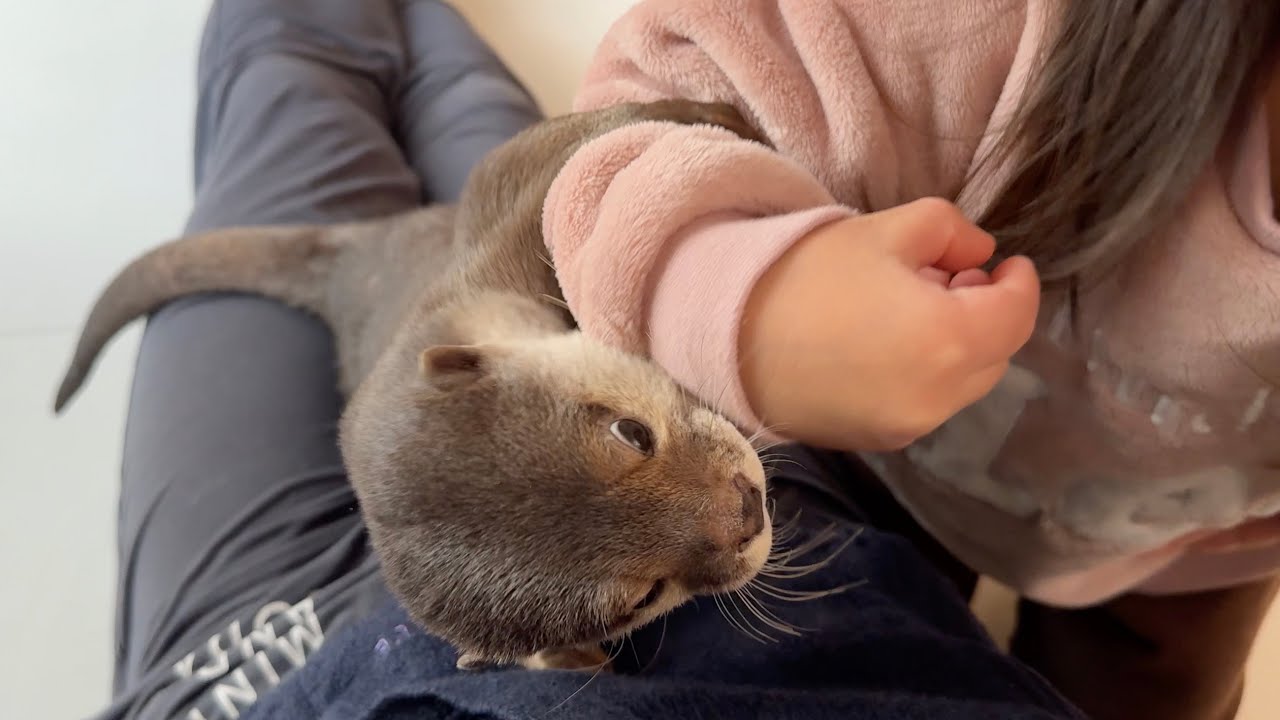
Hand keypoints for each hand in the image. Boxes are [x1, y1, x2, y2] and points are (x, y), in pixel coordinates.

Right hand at [738, 197, 1039, 450]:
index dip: (1019, 283)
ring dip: (960, 348)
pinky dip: (928, 375)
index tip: (1005, 261)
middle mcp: (940, 397)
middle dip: (988, 315)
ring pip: (964, 385)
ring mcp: (910, 427)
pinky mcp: (880, 442)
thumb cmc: (806, 275)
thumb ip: (951, 231)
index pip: (1017, 315)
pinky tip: (889, 346)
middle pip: (996, 355)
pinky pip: (928, 405)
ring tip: (916, 311)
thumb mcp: (885, 230)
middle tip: (953, 279)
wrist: (728, 336)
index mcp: (948, 339)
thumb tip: (979, 254)